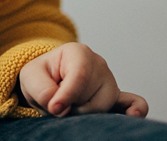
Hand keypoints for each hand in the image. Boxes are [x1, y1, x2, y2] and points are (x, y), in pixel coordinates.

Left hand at [18, 43, 147, 117]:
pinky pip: (134, 103)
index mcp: (78, 52)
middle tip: (58, 100)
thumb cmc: (41, 76)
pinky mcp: (117, 97)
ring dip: (84, 112)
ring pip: (103, 107)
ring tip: (72, 104)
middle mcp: (99, 64)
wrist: (48, 80)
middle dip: (72, 106)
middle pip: (90, 96)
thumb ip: (42, 90)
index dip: (67, 95)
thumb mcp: (31, 77)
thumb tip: (59, 108)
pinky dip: (136, 109)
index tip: (54, 108)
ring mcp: (110, 81)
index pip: (80, 76)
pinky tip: (135, 115)